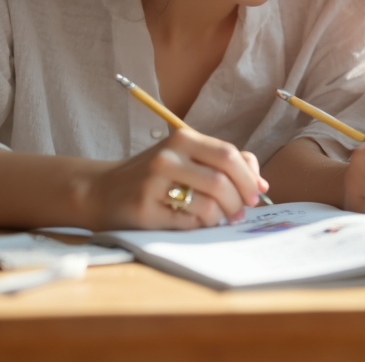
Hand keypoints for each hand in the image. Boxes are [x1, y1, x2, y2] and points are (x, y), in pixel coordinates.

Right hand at [85, 128, 268, 230]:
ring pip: (209, 204)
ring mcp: (154, 183)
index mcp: (182, 139)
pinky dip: (201, 225)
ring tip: (217, 218)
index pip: (229, 155)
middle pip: (222, 180)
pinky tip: (195, 222)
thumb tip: (262, 184)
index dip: (248, 177)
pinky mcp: (146, 210)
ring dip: (222, 216)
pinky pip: (190, 222)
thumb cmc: (154, 175)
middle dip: (240, 200)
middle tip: (241, 213)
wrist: (101, 191)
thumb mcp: (186, 158)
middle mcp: (168, 157)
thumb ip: (223, 164)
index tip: (256, 193)